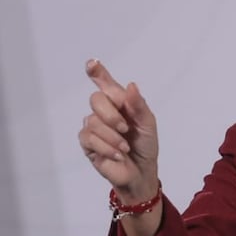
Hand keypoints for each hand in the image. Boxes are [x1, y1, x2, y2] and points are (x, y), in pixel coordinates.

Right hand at [78, 59, 158, 200]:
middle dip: (111, 114)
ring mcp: (93, 127)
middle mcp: (103, 111)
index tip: (92, 64)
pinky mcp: (88, 144)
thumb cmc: (145, 146)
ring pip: (92, 121)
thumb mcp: (148, 125)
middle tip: (125, 128)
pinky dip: (107, 147)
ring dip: (113, 136)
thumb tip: (131, 85)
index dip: (97, 72)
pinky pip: (89, 138)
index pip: (105, 83)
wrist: (141, 172)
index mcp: (120, 103)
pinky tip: (117, 154)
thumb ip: (139, 105)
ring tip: (125, 147)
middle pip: (96, 99)